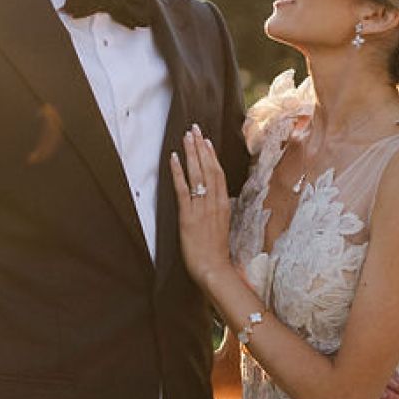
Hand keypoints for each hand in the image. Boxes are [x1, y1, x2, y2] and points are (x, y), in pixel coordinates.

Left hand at [171, 126, 233, 285]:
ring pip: (198, 174)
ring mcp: (201, 208)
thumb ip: (219, 211)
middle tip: (194, 129)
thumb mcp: (222, 227)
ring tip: (186, 136)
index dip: (212, 155)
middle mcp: (214, 203)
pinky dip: (178, 172)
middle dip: (201, 147)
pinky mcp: (188, 216)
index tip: (207, 141)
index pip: (219, 173)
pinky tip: (174, 158)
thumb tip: (217, 200)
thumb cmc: (217, 253)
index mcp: (224, 205)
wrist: (214, 269)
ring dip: (192, 153)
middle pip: (209, 168)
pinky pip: (183, 189)